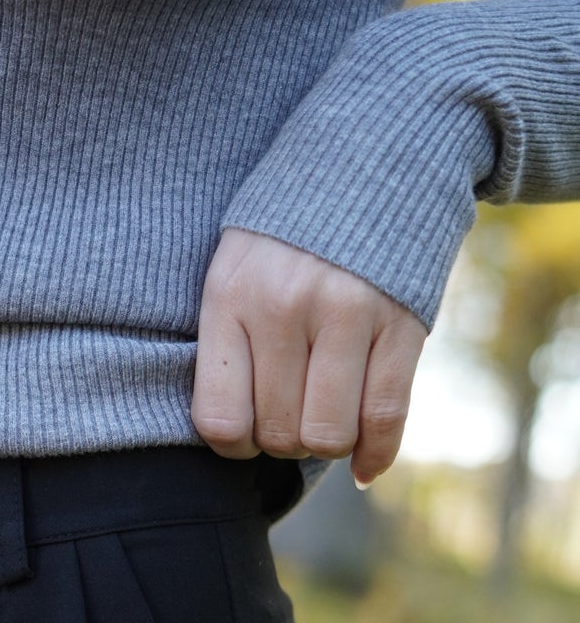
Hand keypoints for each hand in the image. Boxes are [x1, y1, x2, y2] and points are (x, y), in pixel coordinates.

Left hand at [191, 227, 428, 486]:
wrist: (372, 154)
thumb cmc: (288, 232)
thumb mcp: (235, 269)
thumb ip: (228, 343)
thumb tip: (235, 441)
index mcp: (231, 297)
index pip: (220, 419)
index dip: (234, 444)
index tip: (247, 430)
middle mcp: (286, 307)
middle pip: (279, 433)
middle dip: (285, 441)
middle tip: (294, 413)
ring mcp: (347, 314)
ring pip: (329, 435)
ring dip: (328, 444)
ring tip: (327, 417)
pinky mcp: (402, 322)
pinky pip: (385, 417)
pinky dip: (376, 455)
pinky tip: (365, 467)